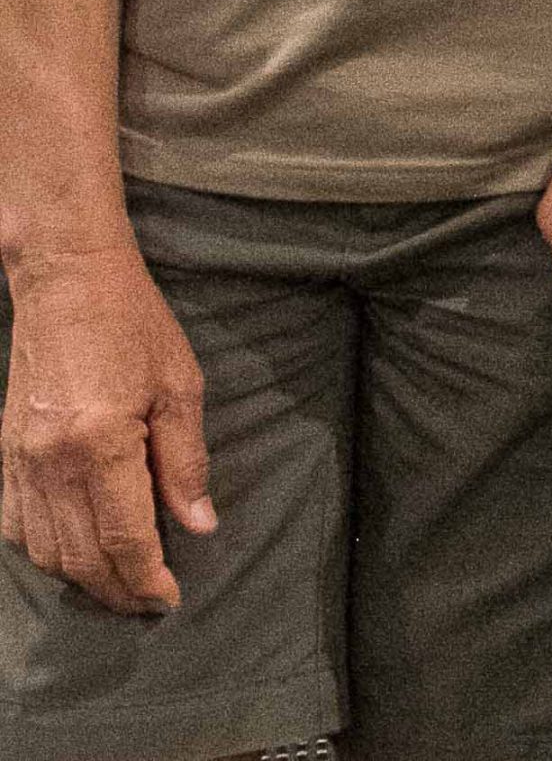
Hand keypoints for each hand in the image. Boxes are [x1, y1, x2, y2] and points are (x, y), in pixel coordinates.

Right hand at [0, 246, 215, 612]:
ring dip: (81, 579)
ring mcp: (21, 462)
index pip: (124, 538)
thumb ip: (186, 461)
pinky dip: (45, 552)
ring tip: (117, 584)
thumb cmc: (133, 324)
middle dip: (117, 591)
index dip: (148, 579)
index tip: (170, 599)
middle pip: (81, 558)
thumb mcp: (179, 384)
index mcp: (101, 443)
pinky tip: (72, 553)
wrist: (66, 282)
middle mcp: (52, 463)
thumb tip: (199, 524)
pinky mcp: (4, 456)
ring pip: (44, 552)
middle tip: (148, 602)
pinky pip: (16, 527)